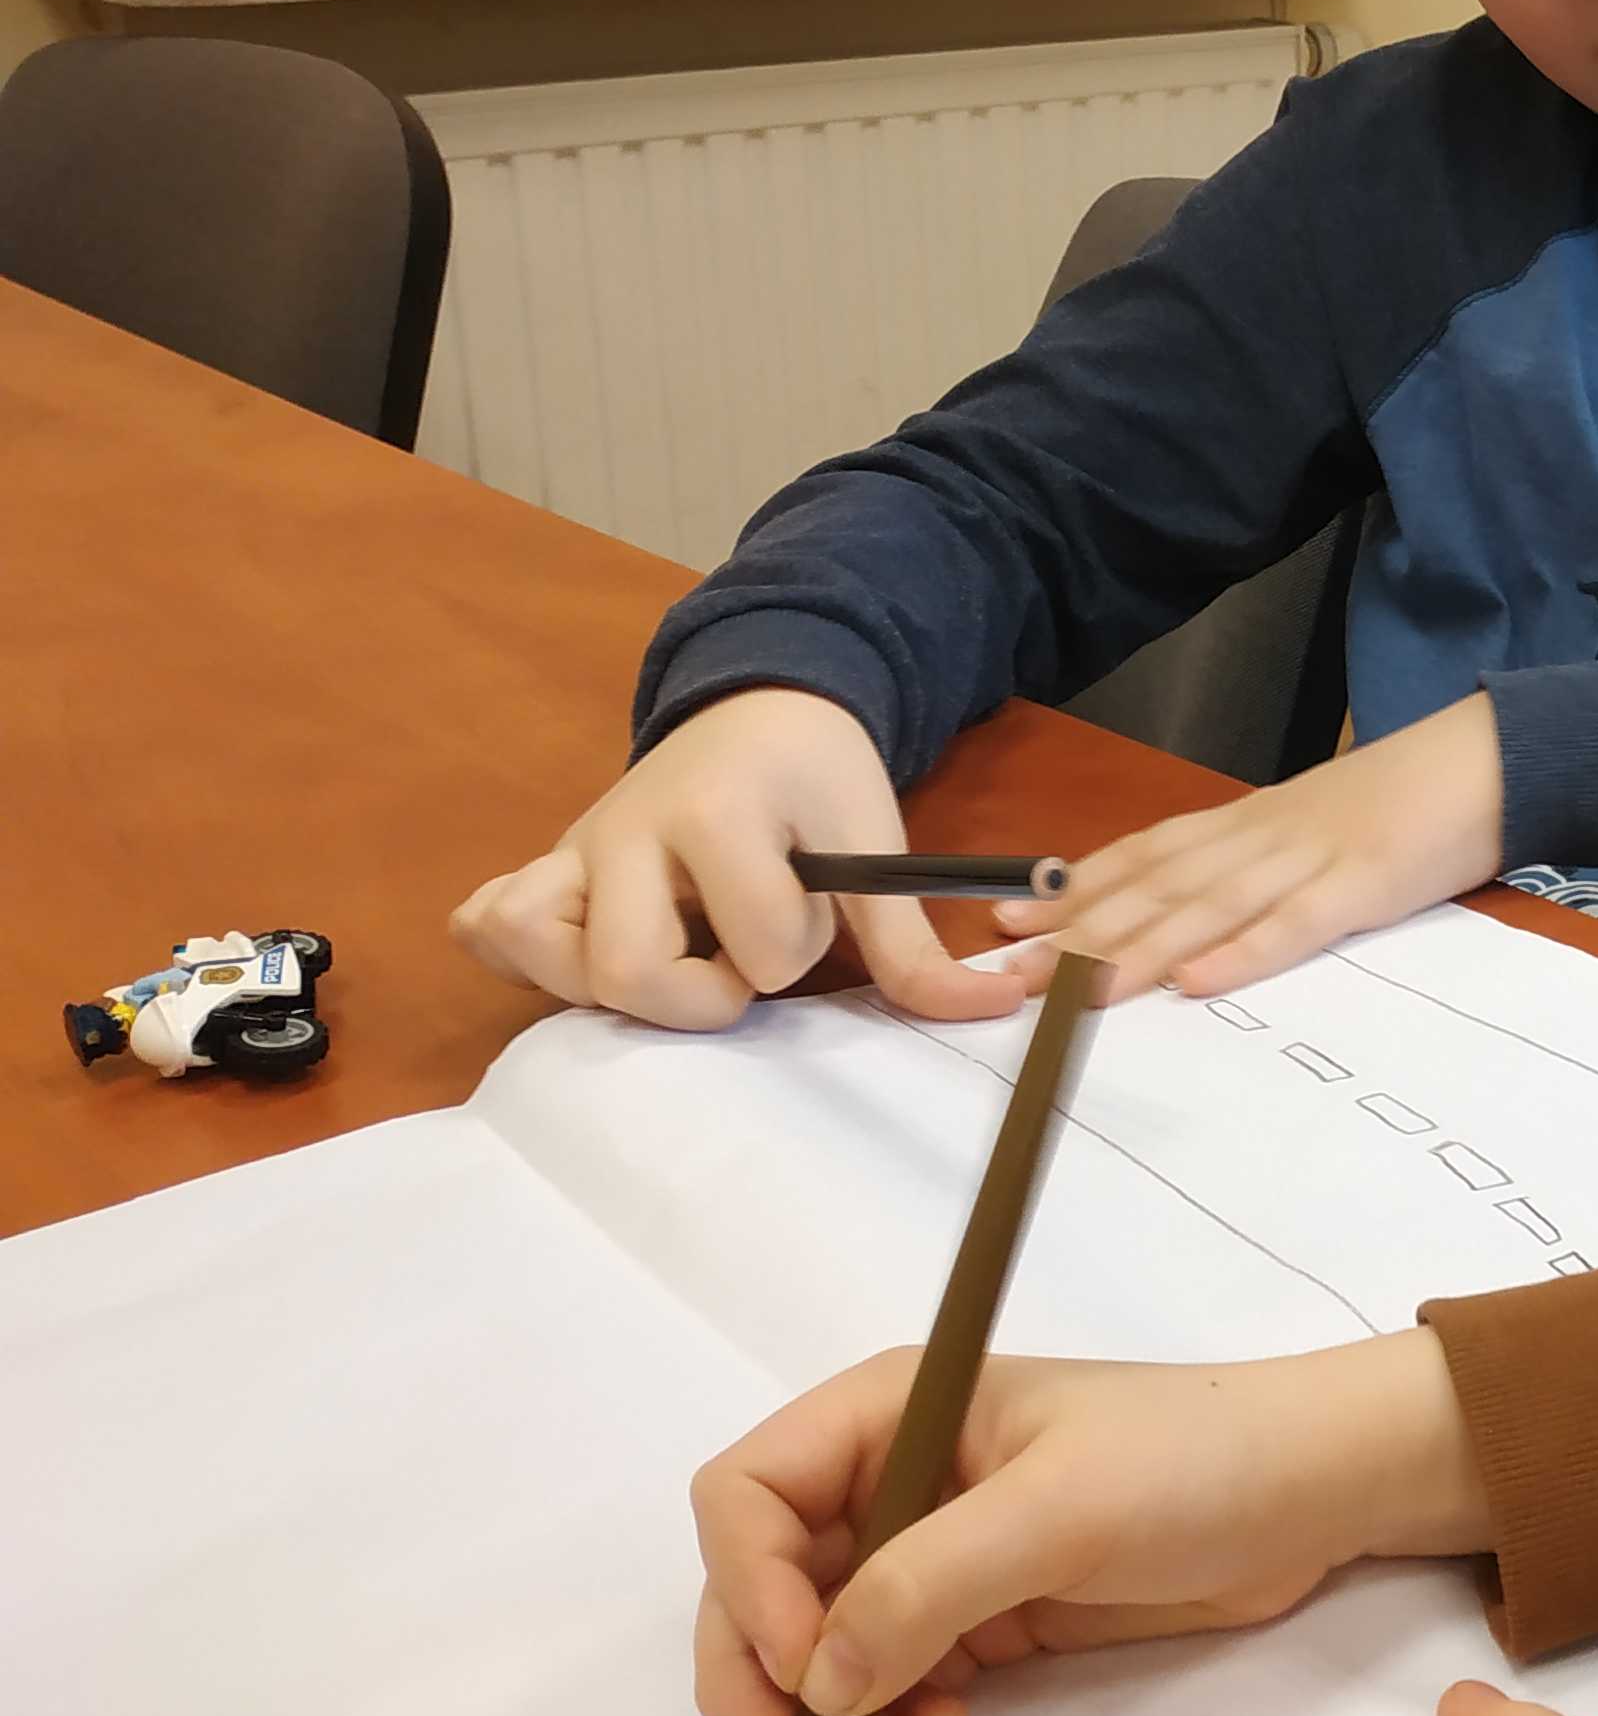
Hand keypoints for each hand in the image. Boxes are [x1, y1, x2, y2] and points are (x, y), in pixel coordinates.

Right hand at [451, 687, 1021, 1030]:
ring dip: (602, 983)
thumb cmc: (819, 775)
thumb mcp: (879, 843)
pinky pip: (485, 924)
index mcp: (717, 813)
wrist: (760, 703)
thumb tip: (995, 1012)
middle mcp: (625, 829)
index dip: (794, 951)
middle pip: (624, 970)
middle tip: (733, 965)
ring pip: (531, 945)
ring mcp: (572, 849)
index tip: (809, 913)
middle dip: (695, 995)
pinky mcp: (542, 867)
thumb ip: (913, 943)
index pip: (755, 947)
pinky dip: (525, 955)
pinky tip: (588, 951)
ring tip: (665, 959)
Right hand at [691, 1334, 1494, 1715]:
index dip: (750, 1588)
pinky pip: (893, 1681)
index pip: (746, 1495)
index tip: (805, 1670)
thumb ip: (925, 1588)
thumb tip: (818, 1681)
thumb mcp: (1059, 1512)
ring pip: (823, 1651)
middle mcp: (893, 1479)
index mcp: (891, 1412)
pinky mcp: (984, 1616)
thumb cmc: (1195, 1463)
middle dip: (768, 1682)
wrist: (1318, 1494)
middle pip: (764, 1585)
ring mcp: (936, 1553)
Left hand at [994, 694, 1504, 1003]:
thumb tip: (1190, 911)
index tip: (1004, 927)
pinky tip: (1197, 984)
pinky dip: (1243, 954)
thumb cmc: (1406, 799)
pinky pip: (1296, 924)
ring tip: (1073, 992)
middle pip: (1154, 887)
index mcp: (1247, 822)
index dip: (1071, 893)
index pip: (1140, 856)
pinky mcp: (1365, 885)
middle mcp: (1261, 836)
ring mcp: (1311, 858)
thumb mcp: (1315, 822)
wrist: (1492, 757)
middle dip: (1077, 935)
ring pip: (1206, 908)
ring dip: (1135, 950)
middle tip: (1006, 978)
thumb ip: (1254, 859)